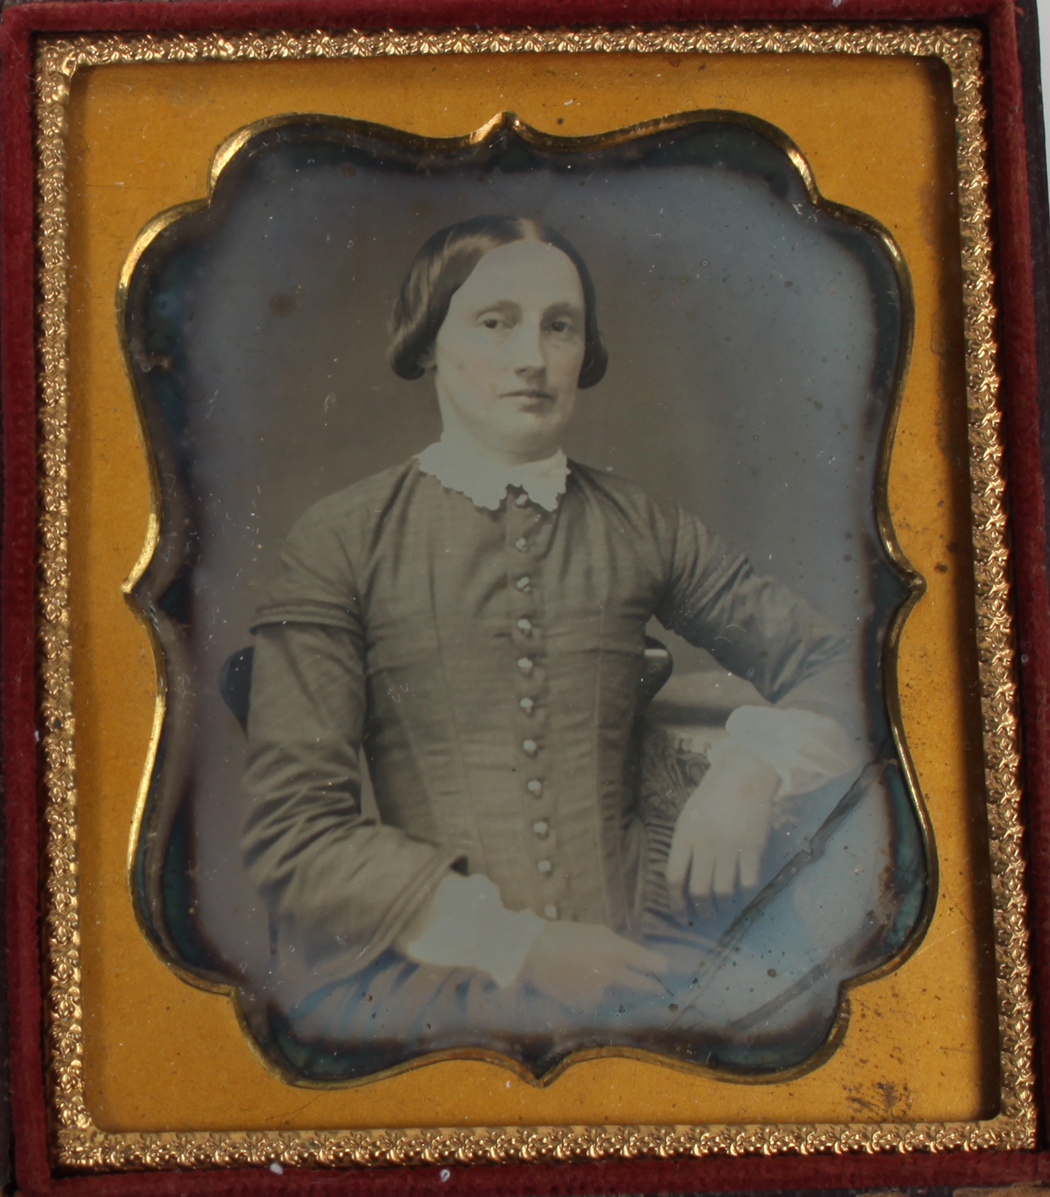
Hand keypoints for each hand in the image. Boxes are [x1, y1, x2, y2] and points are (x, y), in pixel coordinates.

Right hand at [519, 921, 668, 1007]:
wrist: (531, 953)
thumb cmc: (567, 936)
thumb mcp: (599, 933)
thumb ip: (623, 948)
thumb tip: (642, 961)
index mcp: (618, 951)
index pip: (654, 964)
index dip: (665, 969)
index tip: (671, 972)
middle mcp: (614, 974)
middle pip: (647, 987)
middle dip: (654, 987)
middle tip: (661, 989)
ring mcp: (600, 993)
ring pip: (622, 996)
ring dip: (620, 991)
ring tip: (597, 977)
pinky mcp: (586, 1007)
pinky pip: (600, 1003)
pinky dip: (597, 997)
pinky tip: (580, 984)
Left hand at [666, 743, 779, 917]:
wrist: (744, 775)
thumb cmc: (713, 798)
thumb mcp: (689, 817)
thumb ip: (685, 846)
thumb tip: (681, 883)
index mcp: (685, 835)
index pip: (675, 878)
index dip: (677, 903)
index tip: (682, 916)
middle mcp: (706, 843)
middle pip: (699, 890)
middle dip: (701, 912)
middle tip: (705, 918)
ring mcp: (730, 846)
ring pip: (723, 892)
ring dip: (723, 908)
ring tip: (723, 910)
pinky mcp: (753, 847)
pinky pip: (748, 883)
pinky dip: (745, 896)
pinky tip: (742, 897)